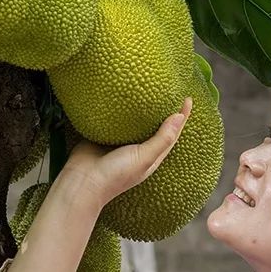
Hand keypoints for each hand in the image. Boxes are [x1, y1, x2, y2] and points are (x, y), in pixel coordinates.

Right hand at [59, 97, 191, 207]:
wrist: (82, 181)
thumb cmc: (115, 175)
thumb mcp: (144, 158)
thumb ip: (162, 139)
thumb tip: (179, 117)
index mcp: (151, 156)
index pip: (172, 134)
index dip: (181, 117)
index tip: (188, 99)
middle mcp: (138, 148)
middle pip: (156, 126)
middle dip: (164, 110)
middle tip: (171, 90)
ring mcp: (121, 141)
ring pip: (136, 122)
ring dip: (143, 108)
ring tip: (150, 90)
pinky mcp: (105, 135)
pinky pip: (117, 119)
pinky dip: (123, 109)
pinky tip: (124, 96)